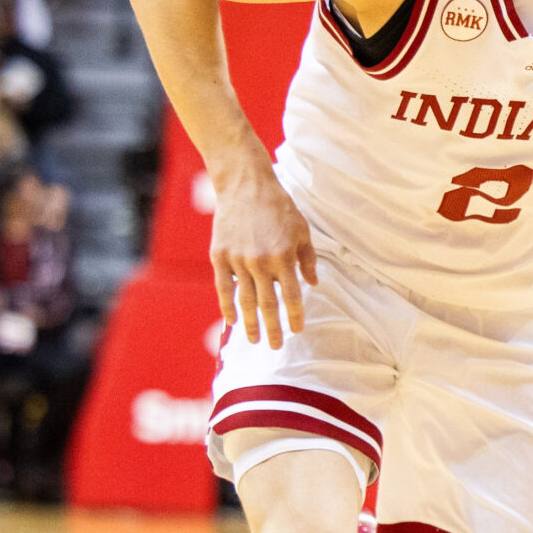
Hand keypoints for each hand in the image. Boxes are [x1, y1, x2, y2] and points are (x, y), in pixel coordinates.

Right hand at [210, 159, 316, 349]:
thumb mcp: (302, 231)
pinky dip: (227, 306)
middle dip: (272, 328)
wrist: (245, 186)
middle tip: (275, 346)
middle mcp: (260, 263)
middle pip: (267, 304)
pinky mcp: (219, 256)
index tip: (296, 331)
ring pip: (244, 300)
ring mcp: (237, 261)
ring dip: (249, 323)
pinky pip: (223, 287)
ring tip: (254, 339)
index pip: (291, 296)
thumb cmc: (279, 208)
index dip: (294, 316)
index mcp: (283, 257)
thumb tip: (313, 284)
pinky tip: (231, 321)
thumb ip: (307, 260)